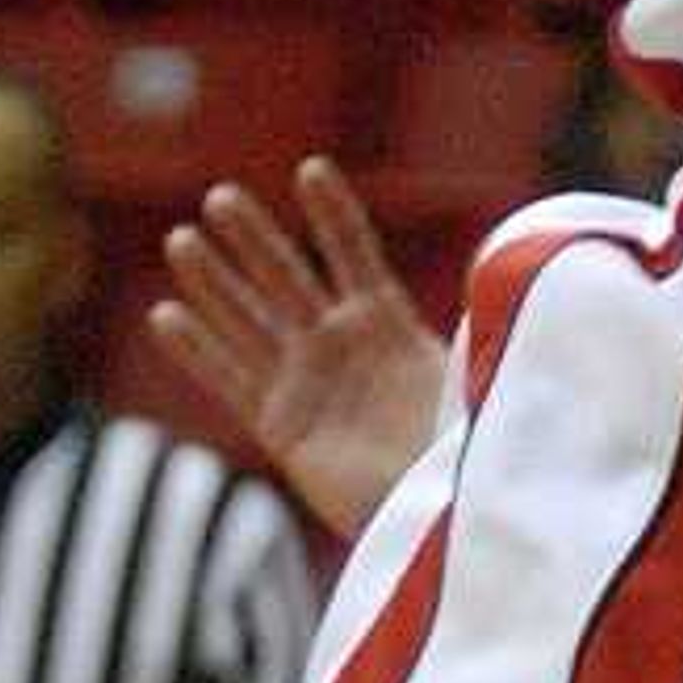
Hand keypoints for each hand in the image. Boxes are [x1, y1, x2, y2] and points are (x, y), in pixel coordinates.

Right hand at [151, 156, 443, 538]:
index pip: (353, 253)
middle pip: (288, 278)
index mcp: (387, 322)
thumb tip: (517, 267)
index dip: (332, 214)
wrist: (441, 512)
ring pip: (250, 319)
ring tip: (181, 239)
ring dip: (214, 282)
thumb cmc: (465, 438)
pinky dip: (198, 350)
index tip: (310, 169)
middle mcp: (340, 345)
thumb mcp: (473, 367)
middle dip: (254, 239)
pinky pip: (231, 380)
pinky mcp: (282, 428)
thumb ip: (472, 323)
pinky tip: (166, 316)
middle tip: (219, 196)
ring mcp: (306, 383)